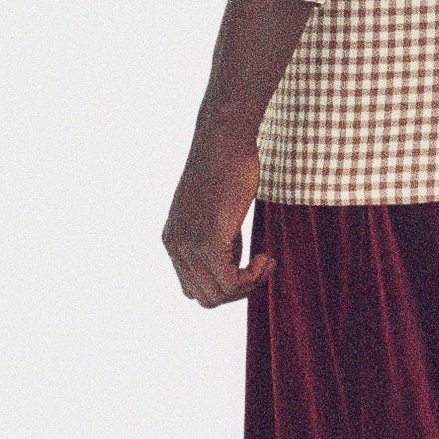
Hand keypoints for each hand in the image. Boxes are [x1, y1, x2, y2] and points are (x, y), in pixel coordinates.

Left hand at [163, 112, 276, 306]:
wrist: (224, 141)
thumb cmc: (227, 167)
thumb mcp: (215, 210)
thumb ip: (216, 237)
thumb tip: (233, 263)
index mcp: (173, 241)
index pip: (193, 288)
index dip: (224, 284)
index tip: (246, 263)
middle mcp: (175, 247)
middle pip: (205, 298)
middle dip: (237, 291)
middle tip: (260, 265)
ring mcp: (189, 245)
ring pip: (218, 295)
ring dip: (248, 285)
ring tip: (264, 260)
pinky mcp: (208, 241)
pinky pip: (231, 282)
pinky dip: (254, 277)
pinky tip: (265, 257)